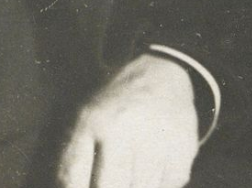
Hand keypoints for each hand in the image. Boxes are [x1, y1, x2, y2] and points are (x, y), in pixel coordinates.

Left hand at [57, 54, 199, 187]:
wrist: (159, 74)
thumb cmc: (115, 105)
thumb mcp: (87, 116)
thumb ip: (74, 154)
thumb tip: (69, 187)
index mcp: (91, 121)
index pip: (73, 175)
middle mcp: (121, 127)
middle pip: (108, 186)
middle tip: (111, 180)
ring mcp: (154, 137)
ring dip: (135, 186)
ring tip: (130, 173)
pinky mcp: (182, 147)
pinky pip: (169, 185)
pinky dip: (161, 184)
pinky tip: (154, 169)